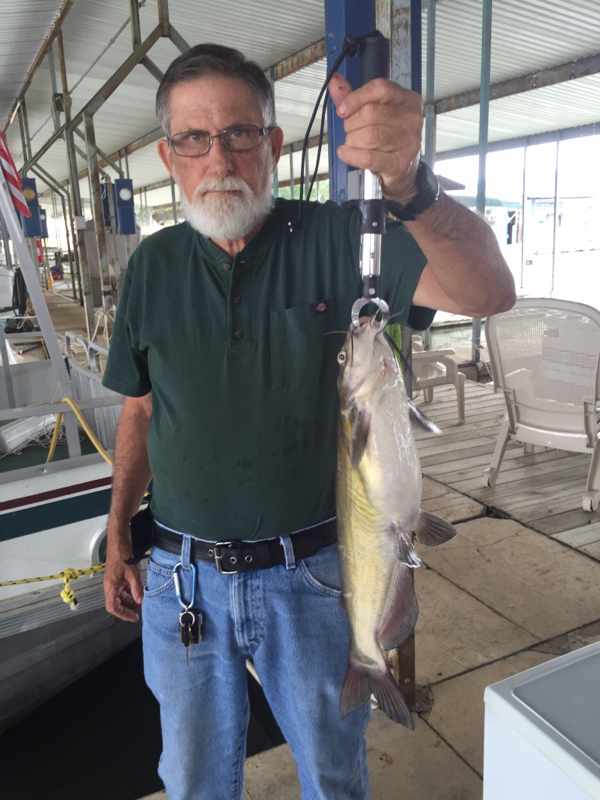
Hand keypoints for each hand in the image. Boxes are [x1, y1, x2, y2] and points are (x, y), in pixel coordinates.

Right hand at [104, 525, 143, 621]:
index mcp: (110, 587)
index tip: (133, 618)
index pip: (113, 607)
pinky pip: (123, 587)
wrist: (119, 539)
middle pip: (116, 603)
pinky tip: (138, 591)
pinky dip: (130, 591)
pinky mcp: (118, 575)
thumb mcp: (132, 573)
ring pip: (120, 595)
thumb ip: (136, 588)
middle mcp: (110, 585)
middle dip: (127, 609)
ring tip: (140, 602)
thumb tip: (140, 601)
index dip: (123, 614)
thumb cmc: (122, 554)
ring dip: (129, 600)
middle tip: (138, 613)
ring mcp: (114, 580)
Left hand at [328, 73, 422, 203]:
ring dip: (352, 139)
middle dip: (351, 123)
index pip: (380, 88)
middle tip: (349, 130)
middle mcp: (411, 118)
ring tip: (350, 142)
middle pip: (371, 112)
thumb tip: (334, 81)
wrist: (404, 170)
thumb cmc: (388, 137)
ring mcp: (408, 141)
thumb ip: (354, 97)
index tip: (343, 109)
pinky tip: (345, 153)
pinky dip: (352, 155)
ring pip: (370, 135)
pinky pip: (369, 157)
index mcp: (407, 99)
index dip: (356, 98)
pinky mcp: (400, 163)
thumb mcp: (374, 113)